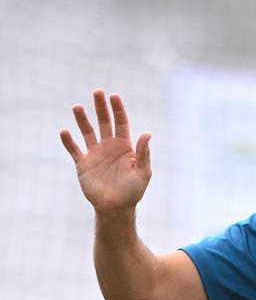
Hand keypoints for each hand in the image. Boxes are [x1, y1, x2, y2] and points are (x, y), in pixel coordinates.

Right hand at [60, 89, 151, 212]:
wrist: (116, 208)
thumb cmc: (133, 192)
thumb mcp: (143, 172)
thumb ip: (143, 153)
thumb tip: (147, 133)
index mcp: (125, 147)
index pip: (121, 123)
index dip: (118, 109)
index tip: (114, 96)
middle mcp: (109, 147)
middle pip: (104, 122)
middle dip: (101, 107)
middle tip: (97, 92)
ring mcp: (95, 154)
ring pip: (87, 132)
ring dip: (82, 120)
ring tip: (77, 106)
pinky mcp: (83, 164)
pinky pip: (74, 150)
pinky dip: (68, 141)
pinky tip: (64, 131)